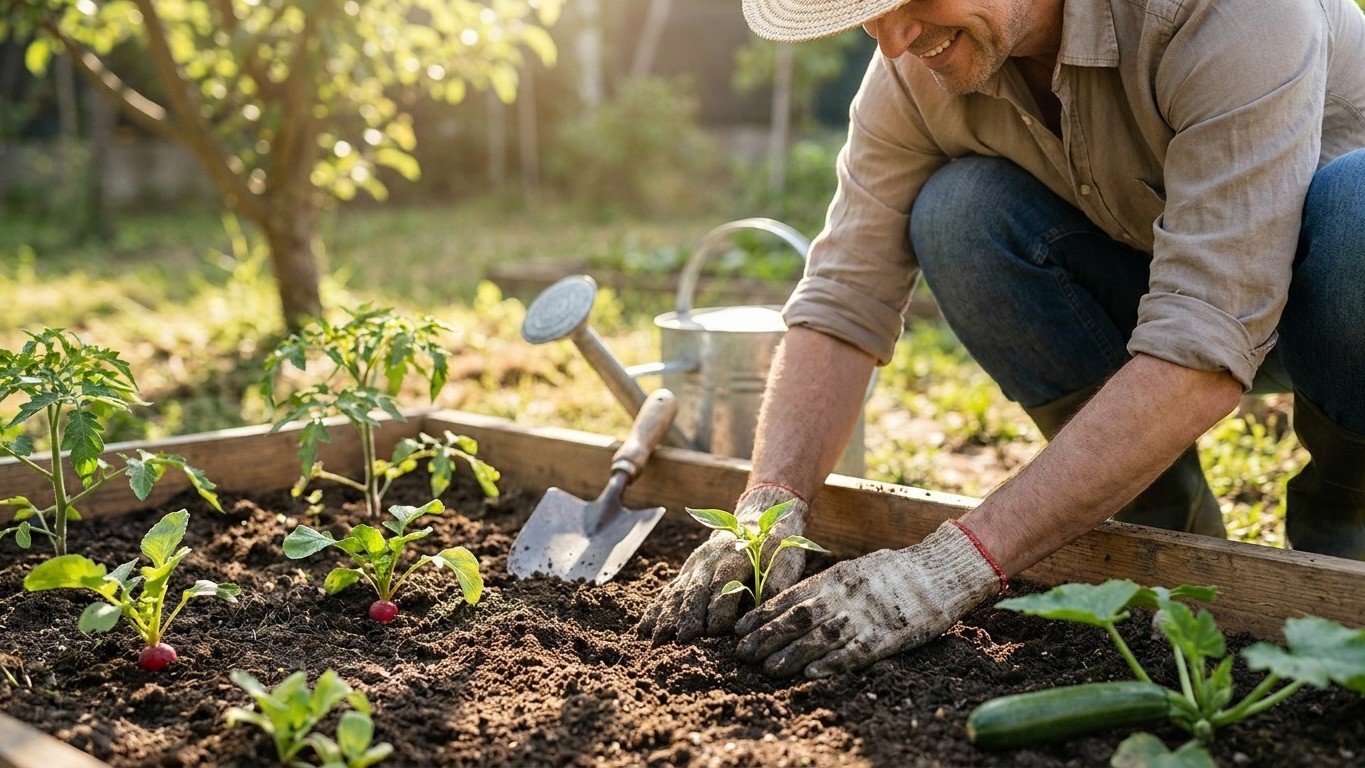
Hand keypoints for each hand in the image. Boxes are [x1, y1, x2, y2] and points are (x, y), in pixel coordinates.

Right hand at [637, 484, 808, 643]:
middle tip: (683, 641)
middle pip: (696, 590)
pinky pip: (668, 591)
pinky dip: (656, 609)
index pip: (724, 585)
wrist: (755, 521)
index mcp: (735, 557)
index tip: (716, 632)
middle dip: (688, 616)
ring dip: (667, 616)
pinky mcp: (687, 571)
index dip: (720, 609)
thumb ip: (775, 584)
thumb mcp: (784, 560)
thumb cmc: (774, 547)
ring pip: (678, 592)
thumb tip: (764, 609)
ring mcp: (694, 566)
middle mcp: (709, 560)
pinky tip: (645, 627)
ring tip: (658, 639)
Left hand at [734, 519, 1003, 677]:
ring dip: (791, 654)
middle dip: (767, 637)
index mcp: (836, 578)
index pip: (790, 597)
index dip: (762, 615)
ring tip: (767, 668)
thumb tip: (795, 600)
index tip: (740, 629)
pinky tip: (811, 673)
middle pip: (798, 618)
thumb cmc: (895, 572)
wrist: (938, 572)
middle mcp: (845, 596)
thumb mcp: (856, 569)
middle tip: (742, 653)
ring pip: (820, 636)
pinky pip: (856, 652)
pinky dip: (832, 663)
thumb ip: (828, 584)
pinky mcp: (887, 636)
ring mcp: (865, 616)